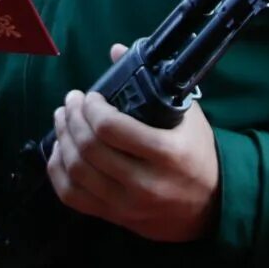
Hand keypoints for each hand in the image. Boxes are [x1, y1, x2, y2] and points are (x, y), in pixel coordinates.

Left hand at [45, 52, 220, 242]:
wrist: (210, 207)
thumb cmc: (198, 154)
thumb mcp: (188, 116)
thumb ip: (153, 83)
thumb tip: (116, 51)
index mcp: (167, 154)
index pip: (113, 129)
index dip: (92, 108)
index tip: (91, 96)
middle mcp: (145, 183)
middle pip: (90, 149)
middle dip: (73, 119)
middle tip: (71, 102)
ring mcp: (127, 205)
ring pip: (76, 171)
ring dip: (62, 139)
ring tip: (62, 119)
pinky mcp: (114, 217)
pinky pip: (72, 196)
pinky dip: (58, 171)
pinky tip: (60, 150)